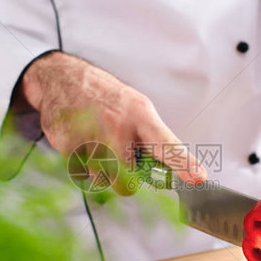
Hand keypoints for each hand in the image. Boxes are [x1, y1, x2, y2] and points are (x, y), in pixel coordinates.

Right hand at [18, 51, 206, 193]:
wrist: (62, 78)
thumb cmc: (105, 96)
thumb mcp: (136, 108)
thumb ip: (152, 138)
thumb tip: (171, 170)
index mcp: (141, 115)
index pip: (167, 145)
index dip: (184, 164)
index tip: (198, 178)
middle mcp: (118, 126)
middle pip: (128, 181)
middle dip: (124, 178)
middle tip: (118, 158)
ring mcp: (91, 137)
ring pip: (102, 180)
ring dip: (100, 171)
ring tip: (96, 144)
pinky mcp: (68, 146)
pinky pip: (81, 174)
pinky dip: (81, 164)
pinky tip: (80, 142)